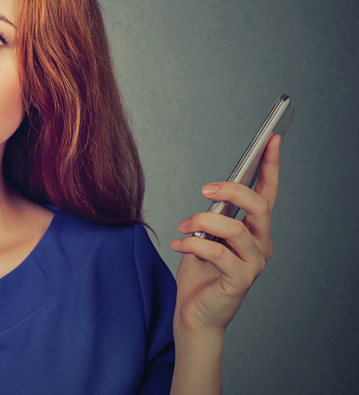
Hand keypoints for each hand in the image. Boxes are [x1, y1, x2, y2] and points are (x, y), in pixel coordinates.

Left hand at [170, 134, 280, 336]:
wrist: (193, 313)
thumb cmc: (199, 272)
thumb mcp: (205, 234)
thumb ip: (214, 215)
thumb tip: (213, 192)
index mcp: (254, 229)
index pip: (267, 193)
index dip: (271, 165)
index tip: (272, 138)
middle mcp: (260, 245)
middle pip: (259, 206)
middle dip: (232, 191)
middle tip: (206, 188)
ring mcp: (253, 264)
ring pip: (236, 229)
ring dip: (204, 221)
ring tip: (184, 225)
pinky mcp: (240, 281)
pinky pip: (218, 254)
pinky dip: (194, 245)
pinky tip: (179, 243)